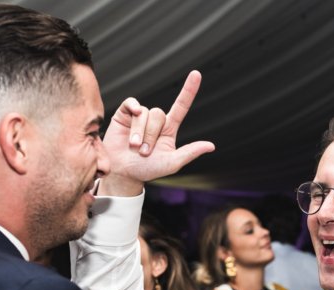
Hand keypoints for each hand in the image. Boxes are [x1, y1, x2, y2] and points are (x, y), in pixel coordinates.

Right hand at [99, 70, 215, 196]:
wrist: (123, 172)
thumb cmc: (148, 170)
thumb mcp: (172, 163)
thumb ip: (190, 152)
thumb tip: (211, 146)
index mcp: (169, 129)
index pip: (181, 106)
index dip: (189, 90)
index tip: (196, 73)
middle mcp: (155, 121)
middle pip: (159, 114)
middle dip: (151, 135)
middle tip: (144, 152)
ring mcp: (139, 116)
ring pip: (144, 113)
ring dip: (139, 132)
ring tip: (134, 147)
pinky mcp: (124, 114)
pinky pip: (131, 104)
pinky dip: (132, 107)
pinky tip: (132, 115)